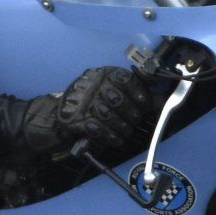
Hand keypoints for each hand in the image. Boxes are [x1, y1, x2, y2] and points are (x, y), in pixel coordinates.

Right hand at [23, 66, 151, 159]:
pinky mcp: (74, 119)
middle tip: (135, 122)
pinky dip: (109, 136)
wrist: (54, 117)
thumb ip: (135, 95)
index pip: (124, 78)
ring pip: (108, 114)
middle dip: (131, 113)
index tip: (145, 103)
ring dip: (121, 127)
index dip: (138, 92)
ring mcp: (81, 101)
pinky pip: (97, 128)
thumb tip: (161, 102)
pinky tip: (116, 140)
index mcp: (103, 74)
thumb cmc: (89, 105)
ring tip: (126, 133)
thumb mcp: (111, 94)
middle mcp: (91, 84)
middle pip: (117, 98)